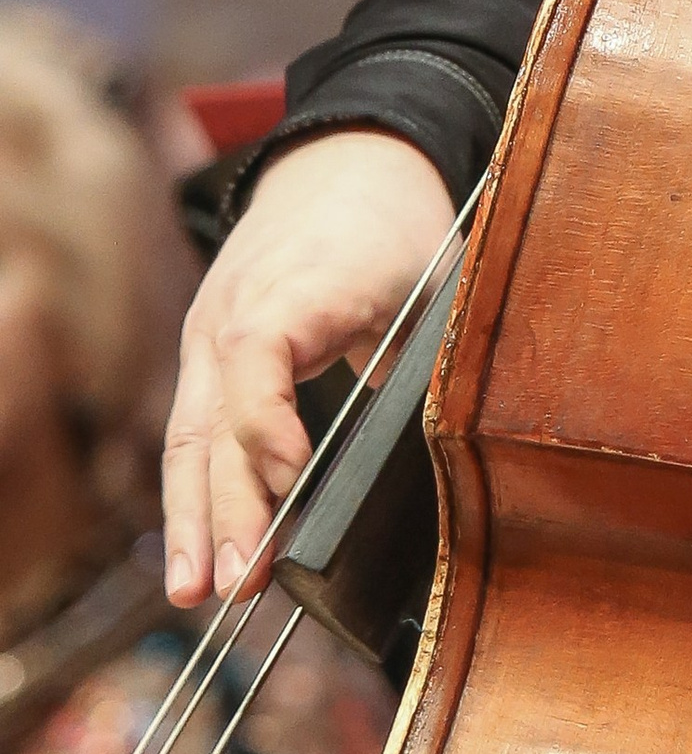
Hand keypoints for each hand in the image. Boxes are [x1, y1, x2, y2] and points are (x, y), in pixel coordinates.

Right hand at [163, 131, 456, 604]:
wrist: (344, 158)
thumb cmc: (394, 223)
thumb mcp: (431, 277)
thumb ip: (423, 358)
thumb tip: (440, 450)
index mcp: (292, 286)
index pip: (259, 358)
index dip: (269, 424)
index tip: (292, 483)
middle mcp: (232, 314)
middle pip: (213, 420)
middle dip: (223, 509)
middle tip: (239, 585)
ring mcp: (209, 336)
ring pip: (189, 437)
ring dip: (190, 521)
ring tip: (195, 595)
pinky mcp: (206, 355)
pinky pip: (192, 431)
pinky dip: (191, 494)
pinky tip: (195, 556)